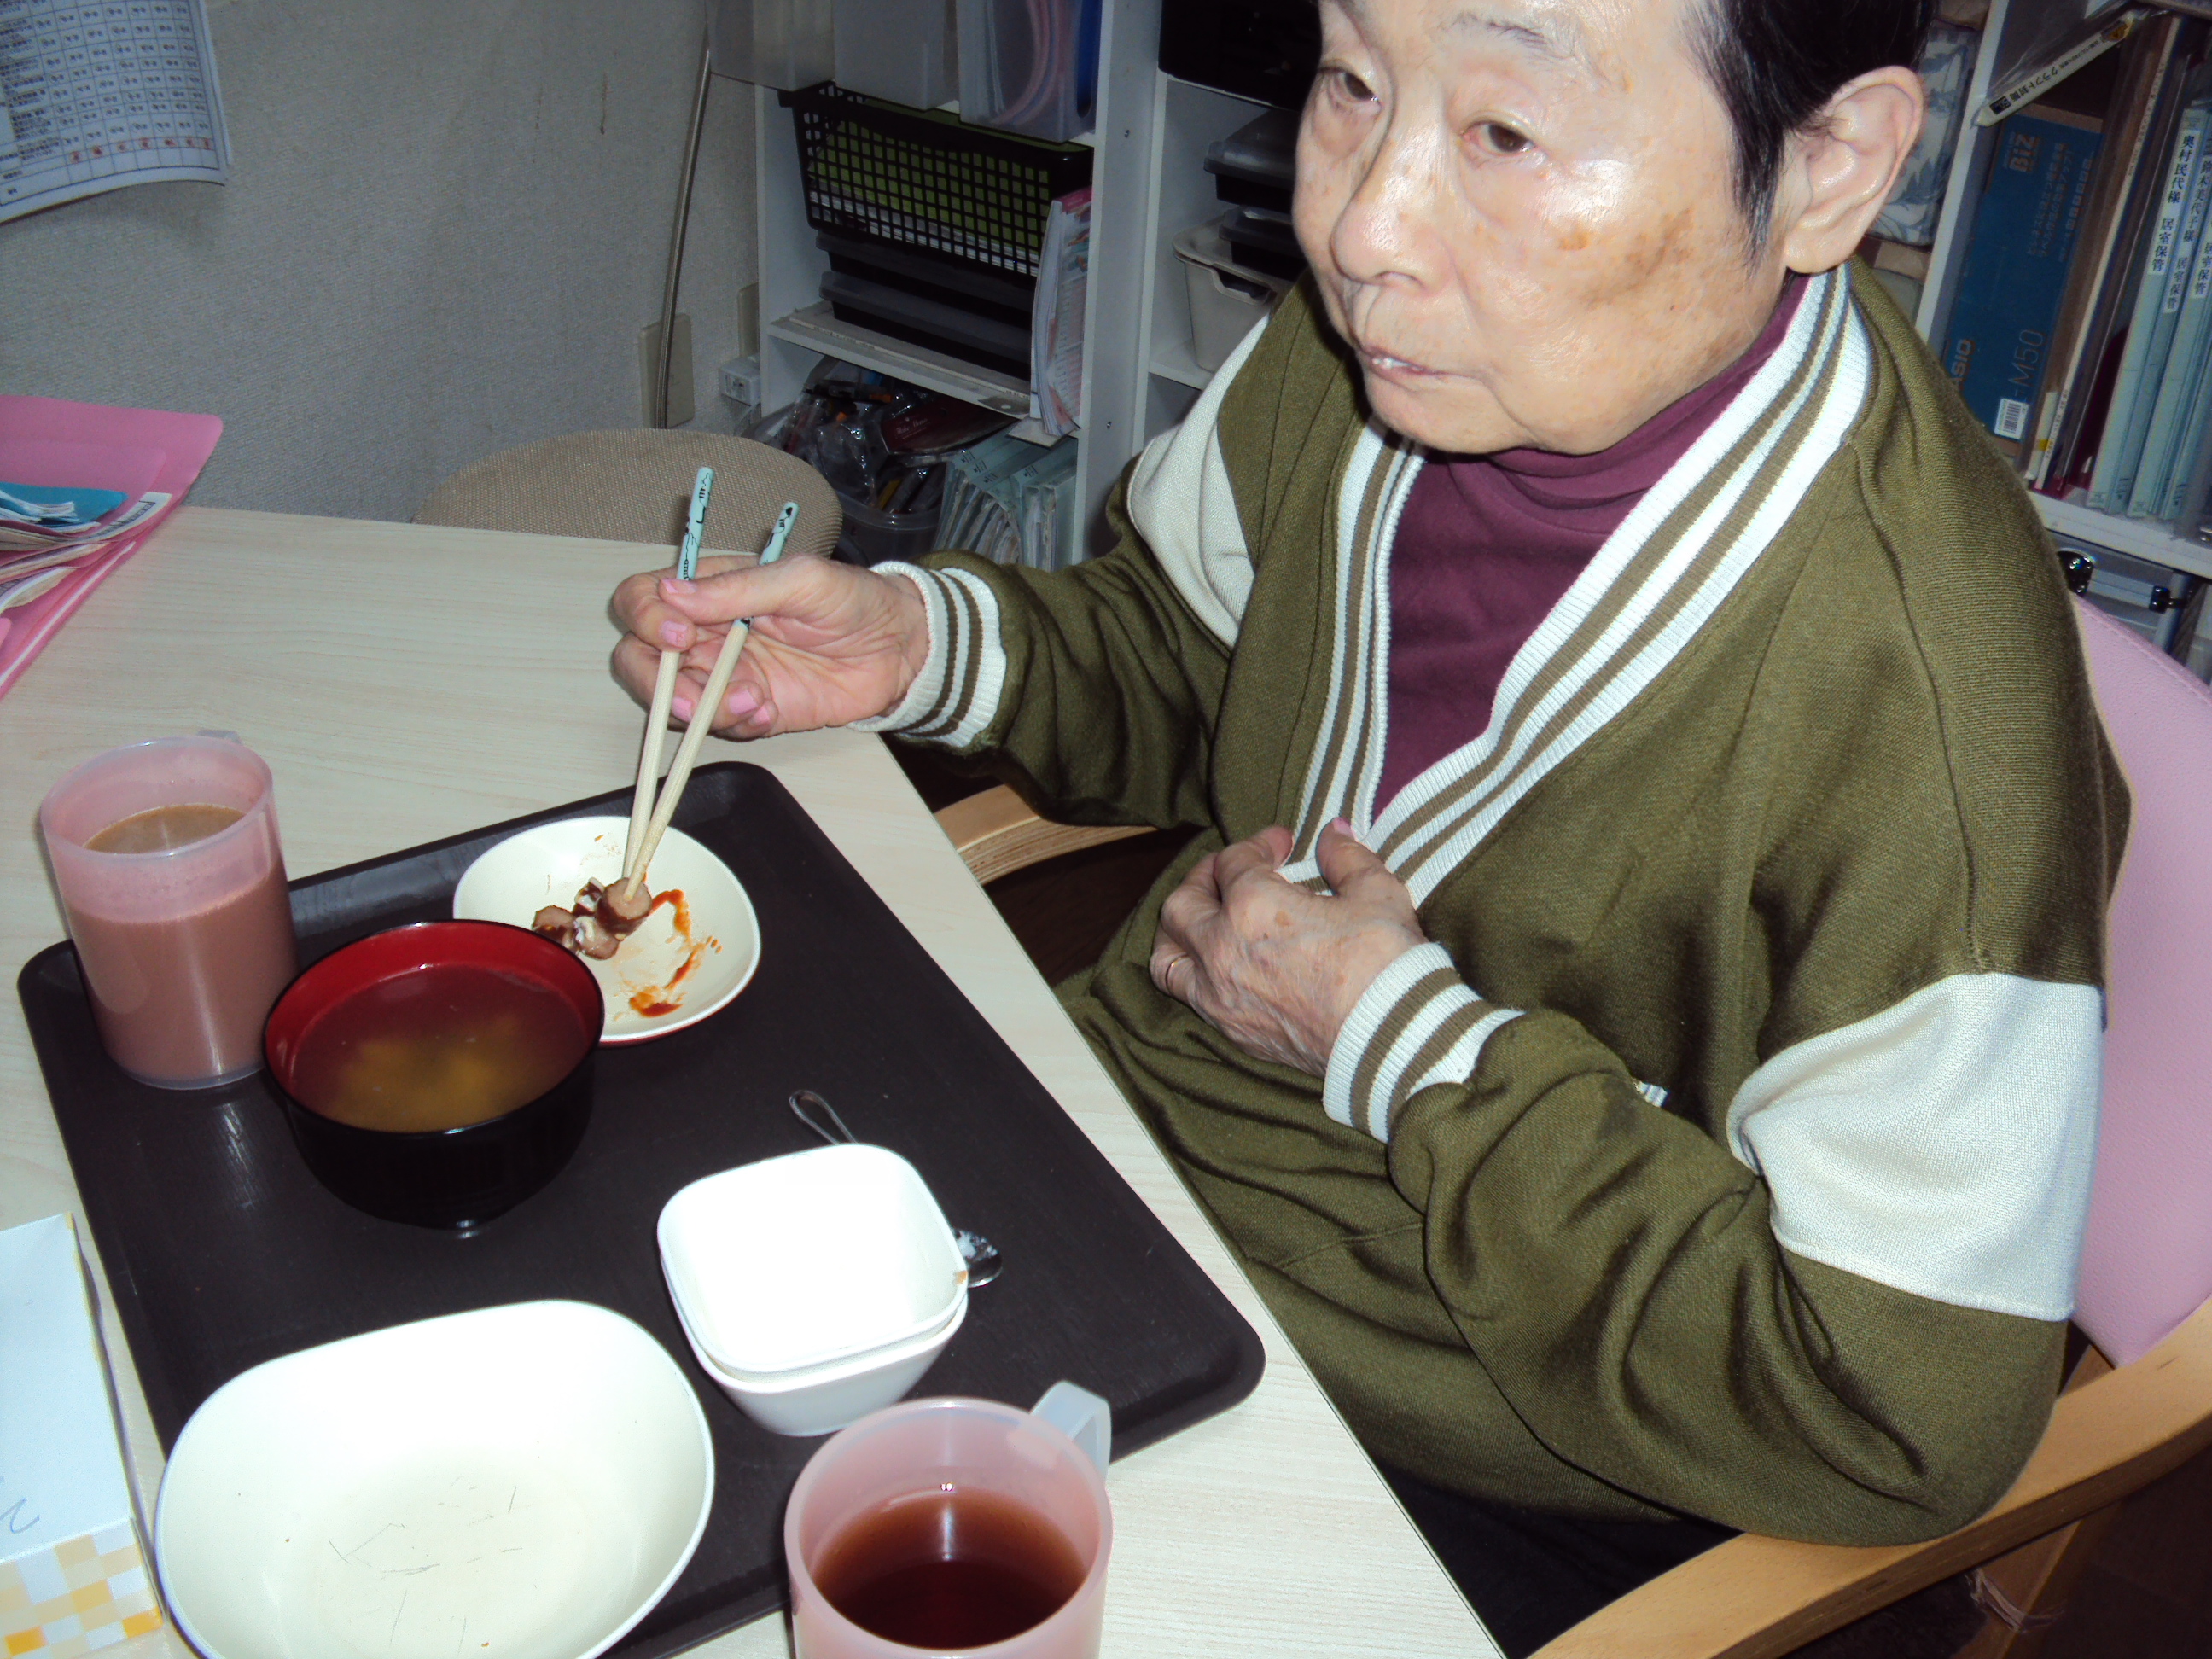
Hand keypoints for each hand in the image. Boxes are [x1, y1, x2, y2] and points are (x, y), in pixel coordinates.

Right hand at [609, 553, 930, 738]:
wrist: (899, 648)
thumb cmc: (852, 600)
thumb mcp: (800, 580)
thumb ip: (737, 589)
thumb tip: (672, 593)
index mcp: (710, 590)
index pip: (643, 599)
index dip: (645, 618)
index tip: (678, 634)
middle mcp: (707, 633)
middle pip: (640, 659)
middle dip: (657, 682)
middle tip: (694, 695)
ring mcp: (725, 675)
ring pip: (673, 701)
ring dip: (703, 709)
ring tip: (753, 700)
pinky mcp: (749, 711)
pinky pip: (718, 727)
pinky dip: (736, 724)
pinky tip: (770, 710)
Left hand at [1150, 820, 1426, 1076]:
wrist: (1391, 1040)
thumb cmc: (1385, 965)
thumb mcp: (1378, 895)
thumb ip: (1348, 858)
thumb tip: (1334, 834)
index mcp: (1252, 905)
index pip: (1235, 861)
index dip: (1258, 843)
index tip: (1281, 844)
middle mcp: (1222, 948)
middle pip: (1183, 903)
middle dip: (1203, 878)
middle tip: (1230, 872)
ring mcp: (1220, 995)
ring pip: (1167, 957)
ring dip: (1178, 931)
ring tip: (1200, 920)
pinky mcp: (1232, 1030)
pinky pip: (1189, 996)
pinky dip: (1193, 974)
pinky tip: (1219, 966)